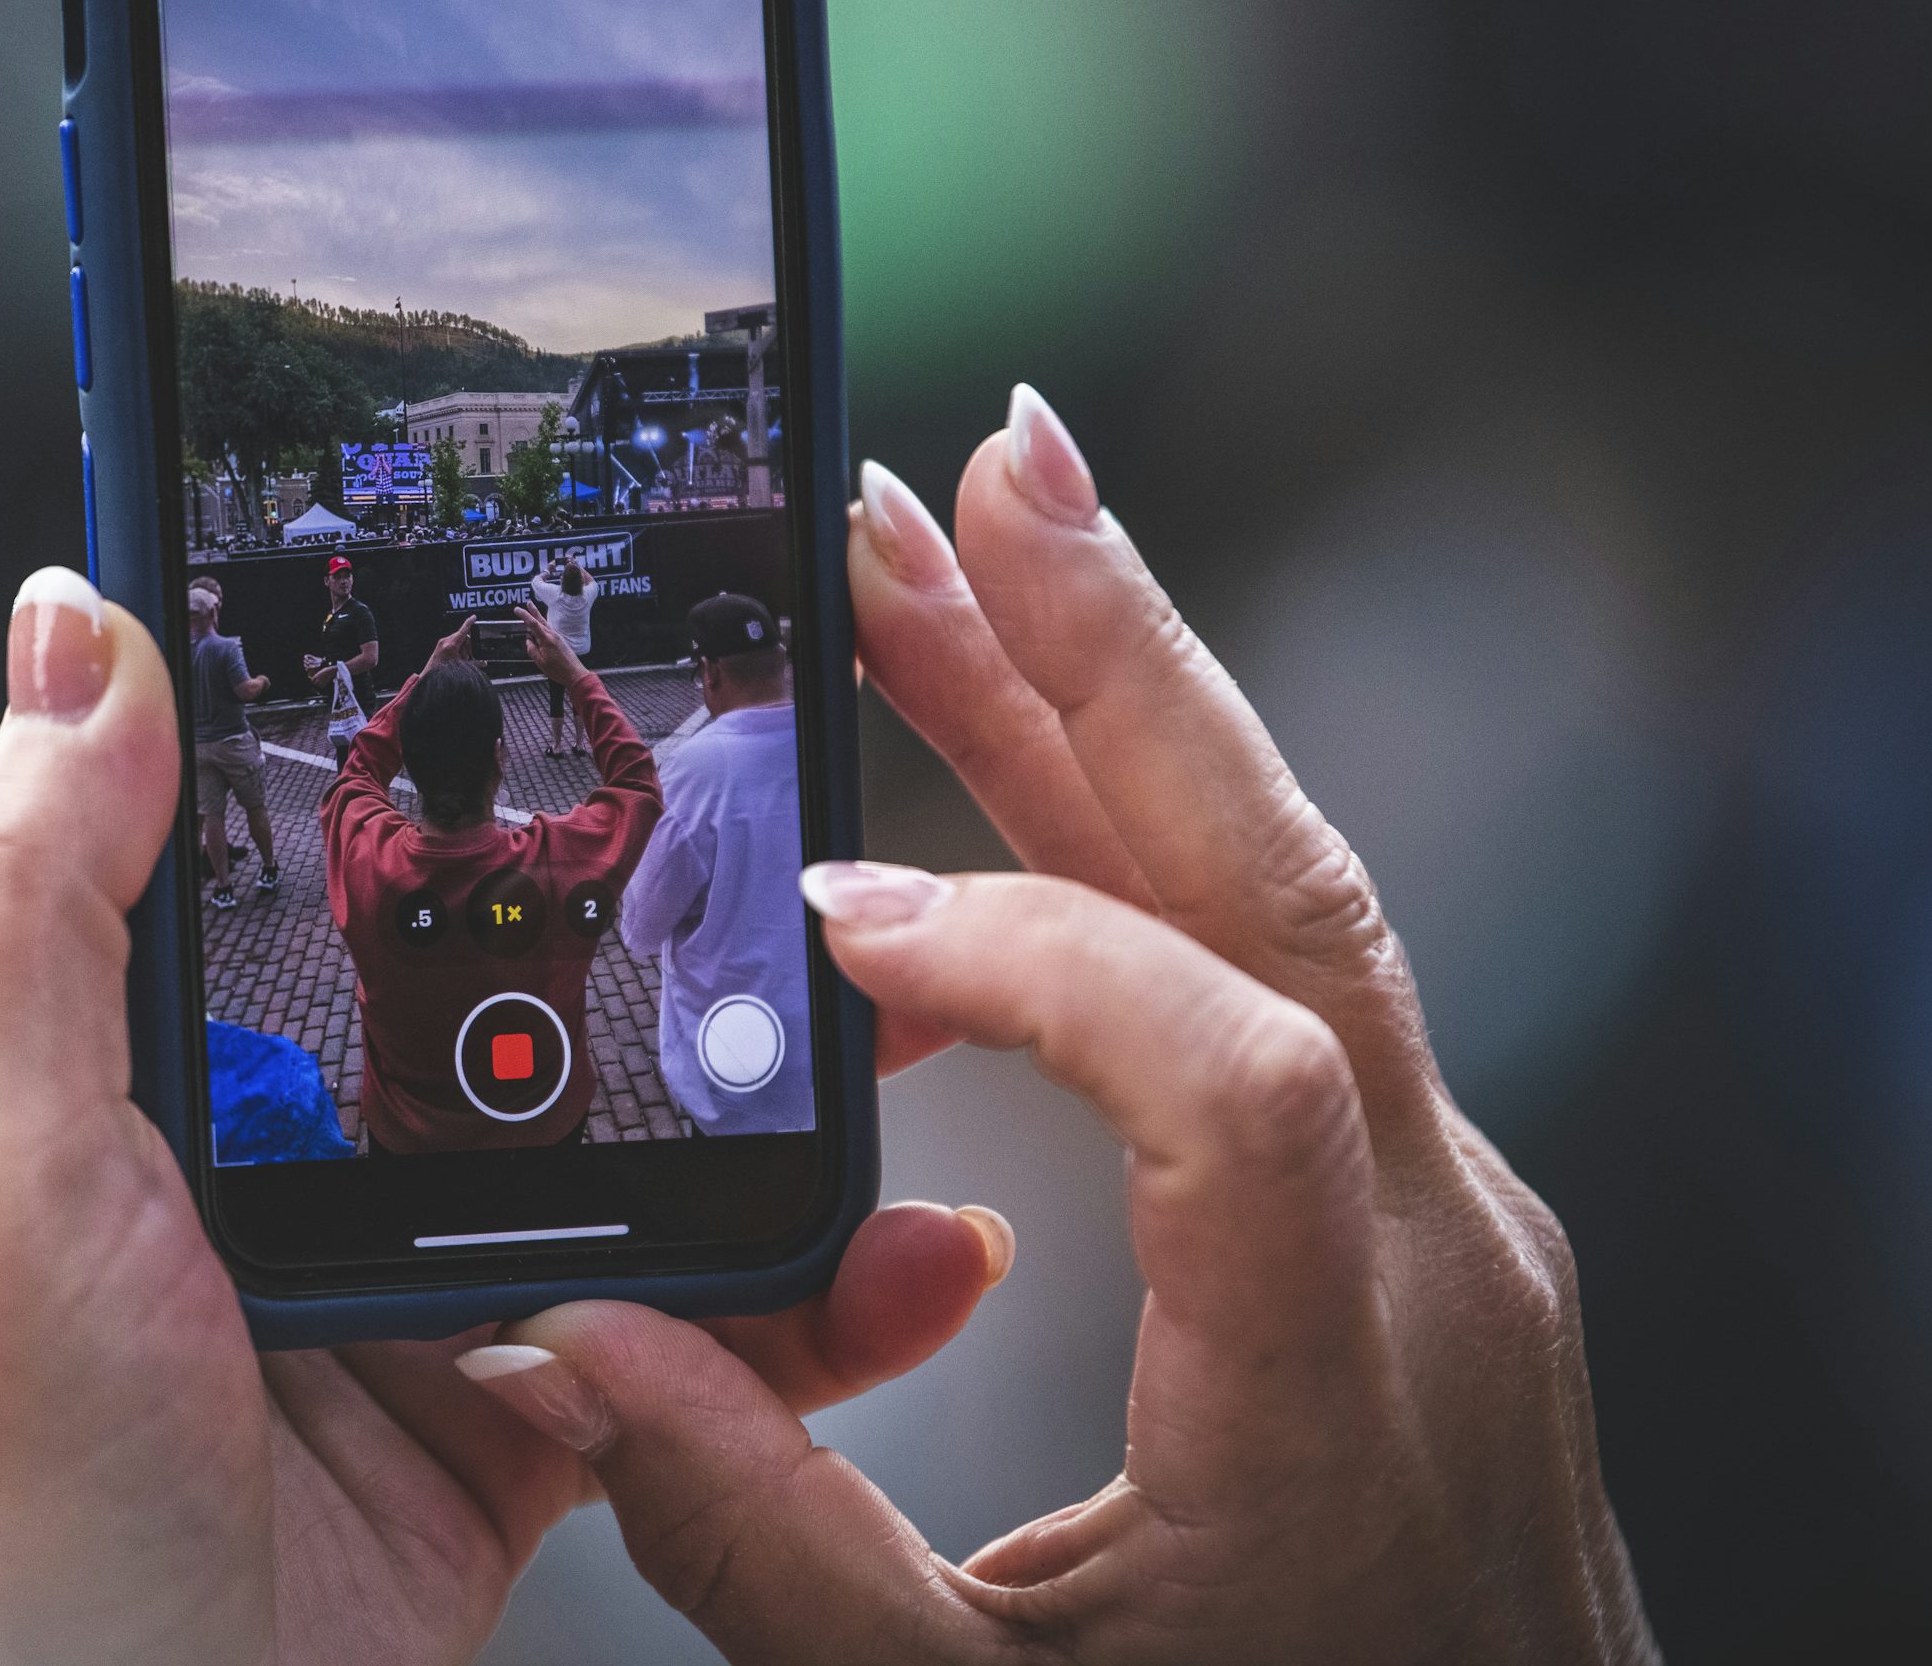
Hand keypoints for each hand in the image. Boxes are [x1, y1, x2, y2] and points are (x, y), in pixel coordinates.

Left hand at [0, 568, 1007, 1665]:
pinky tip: (898, 1256)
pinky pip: (680, 1339)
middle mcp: (273, 1162)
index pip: (275, 836)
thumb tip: (76, 624)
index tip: (521, 608)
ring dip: (760, 1092)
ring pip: (612, 1148)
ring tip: (900, 1010)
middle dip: (645, 905)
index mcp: (141, 1064)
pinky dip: (801, 1307)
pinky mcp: (504, 1428)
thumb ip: (34, 890)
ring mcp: (398, 1295)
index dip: (394, 725)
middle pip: (489, 981)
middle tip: (789, 813)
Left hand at [424, 615, 477, 671]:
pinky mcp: (440, 645)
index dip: (469, 623)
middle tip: (467, 656)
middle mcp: (445, 642)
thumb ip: (475, 664)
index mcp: (451, 645)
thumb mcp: (462, 667)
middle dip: (467, 646)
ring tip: (461, 659)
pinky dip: (457, 648)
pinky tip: (457, 657)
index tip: (474, 617)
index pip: (463, 630)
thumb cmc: (444, 672)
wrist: (431, 675)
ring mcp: (442, 643)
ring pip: (457, 639)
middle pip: (462, 636)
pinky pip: (452, 642)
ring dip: (462, 648)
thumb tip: (484, 663)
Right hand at [455, 389, 1657, 1664]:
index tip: (838, 932)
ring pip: (1282, 905)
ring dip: (1116, 720)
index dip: (1032, 959)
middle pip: (1286, 892)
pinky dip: (1143, 851)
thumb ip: (765, 1547)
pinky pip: (1276, 982)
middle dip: (1113, 662)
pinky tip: (1010, 814)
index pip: (1231, 1076)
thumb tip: (578, 1347)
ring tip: (946, 571)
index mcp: (1343, 1386)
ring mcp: (1447, 1218)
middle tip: (975, 478)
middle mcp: (1436, 1255)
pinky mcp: (1413, 1218)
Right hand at [514, 604, 587, 689]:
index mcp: (546, 640)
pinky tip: (540, 628)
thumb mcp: (540, 662)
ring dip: (538, 617)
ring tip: (533, 611)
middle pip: (540, 620)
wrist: (575, 673)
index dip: (524, 615)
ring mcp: (557, 637)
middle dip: (533, 611)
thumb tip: (528, 641)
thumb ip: (532, 650)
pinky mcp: (560, 641)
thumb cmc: (559, 670)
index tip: (517, 610)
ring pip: (545, 624)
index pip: (532, 624)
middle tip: (527, 603)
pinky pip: (549, 630)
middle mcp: (553, 635)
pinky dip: (542, 626)